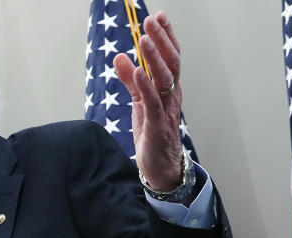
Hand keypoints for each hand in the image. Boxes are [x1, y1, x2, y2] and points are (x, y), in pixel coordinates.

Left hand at [112, 11, 183, 191]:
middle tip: (150, 21)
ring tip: (144, 40)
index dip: (166, 36)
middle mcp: (171, 96)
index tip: (159, 16)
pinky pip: (152, 102)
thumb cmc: (152, 133)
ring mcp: (166, 110)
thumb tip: (119, 57)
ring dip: (154, 58)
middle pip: (171, 62)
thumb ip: (130, 80)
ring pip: (164, 79)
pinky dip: (146, 86)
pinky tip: (138, 71)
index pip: (171, 57)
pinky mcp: (157, 125)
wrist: (160, 167)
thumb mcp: (139, 102)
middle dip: (161, 40)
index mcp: (169, 88)